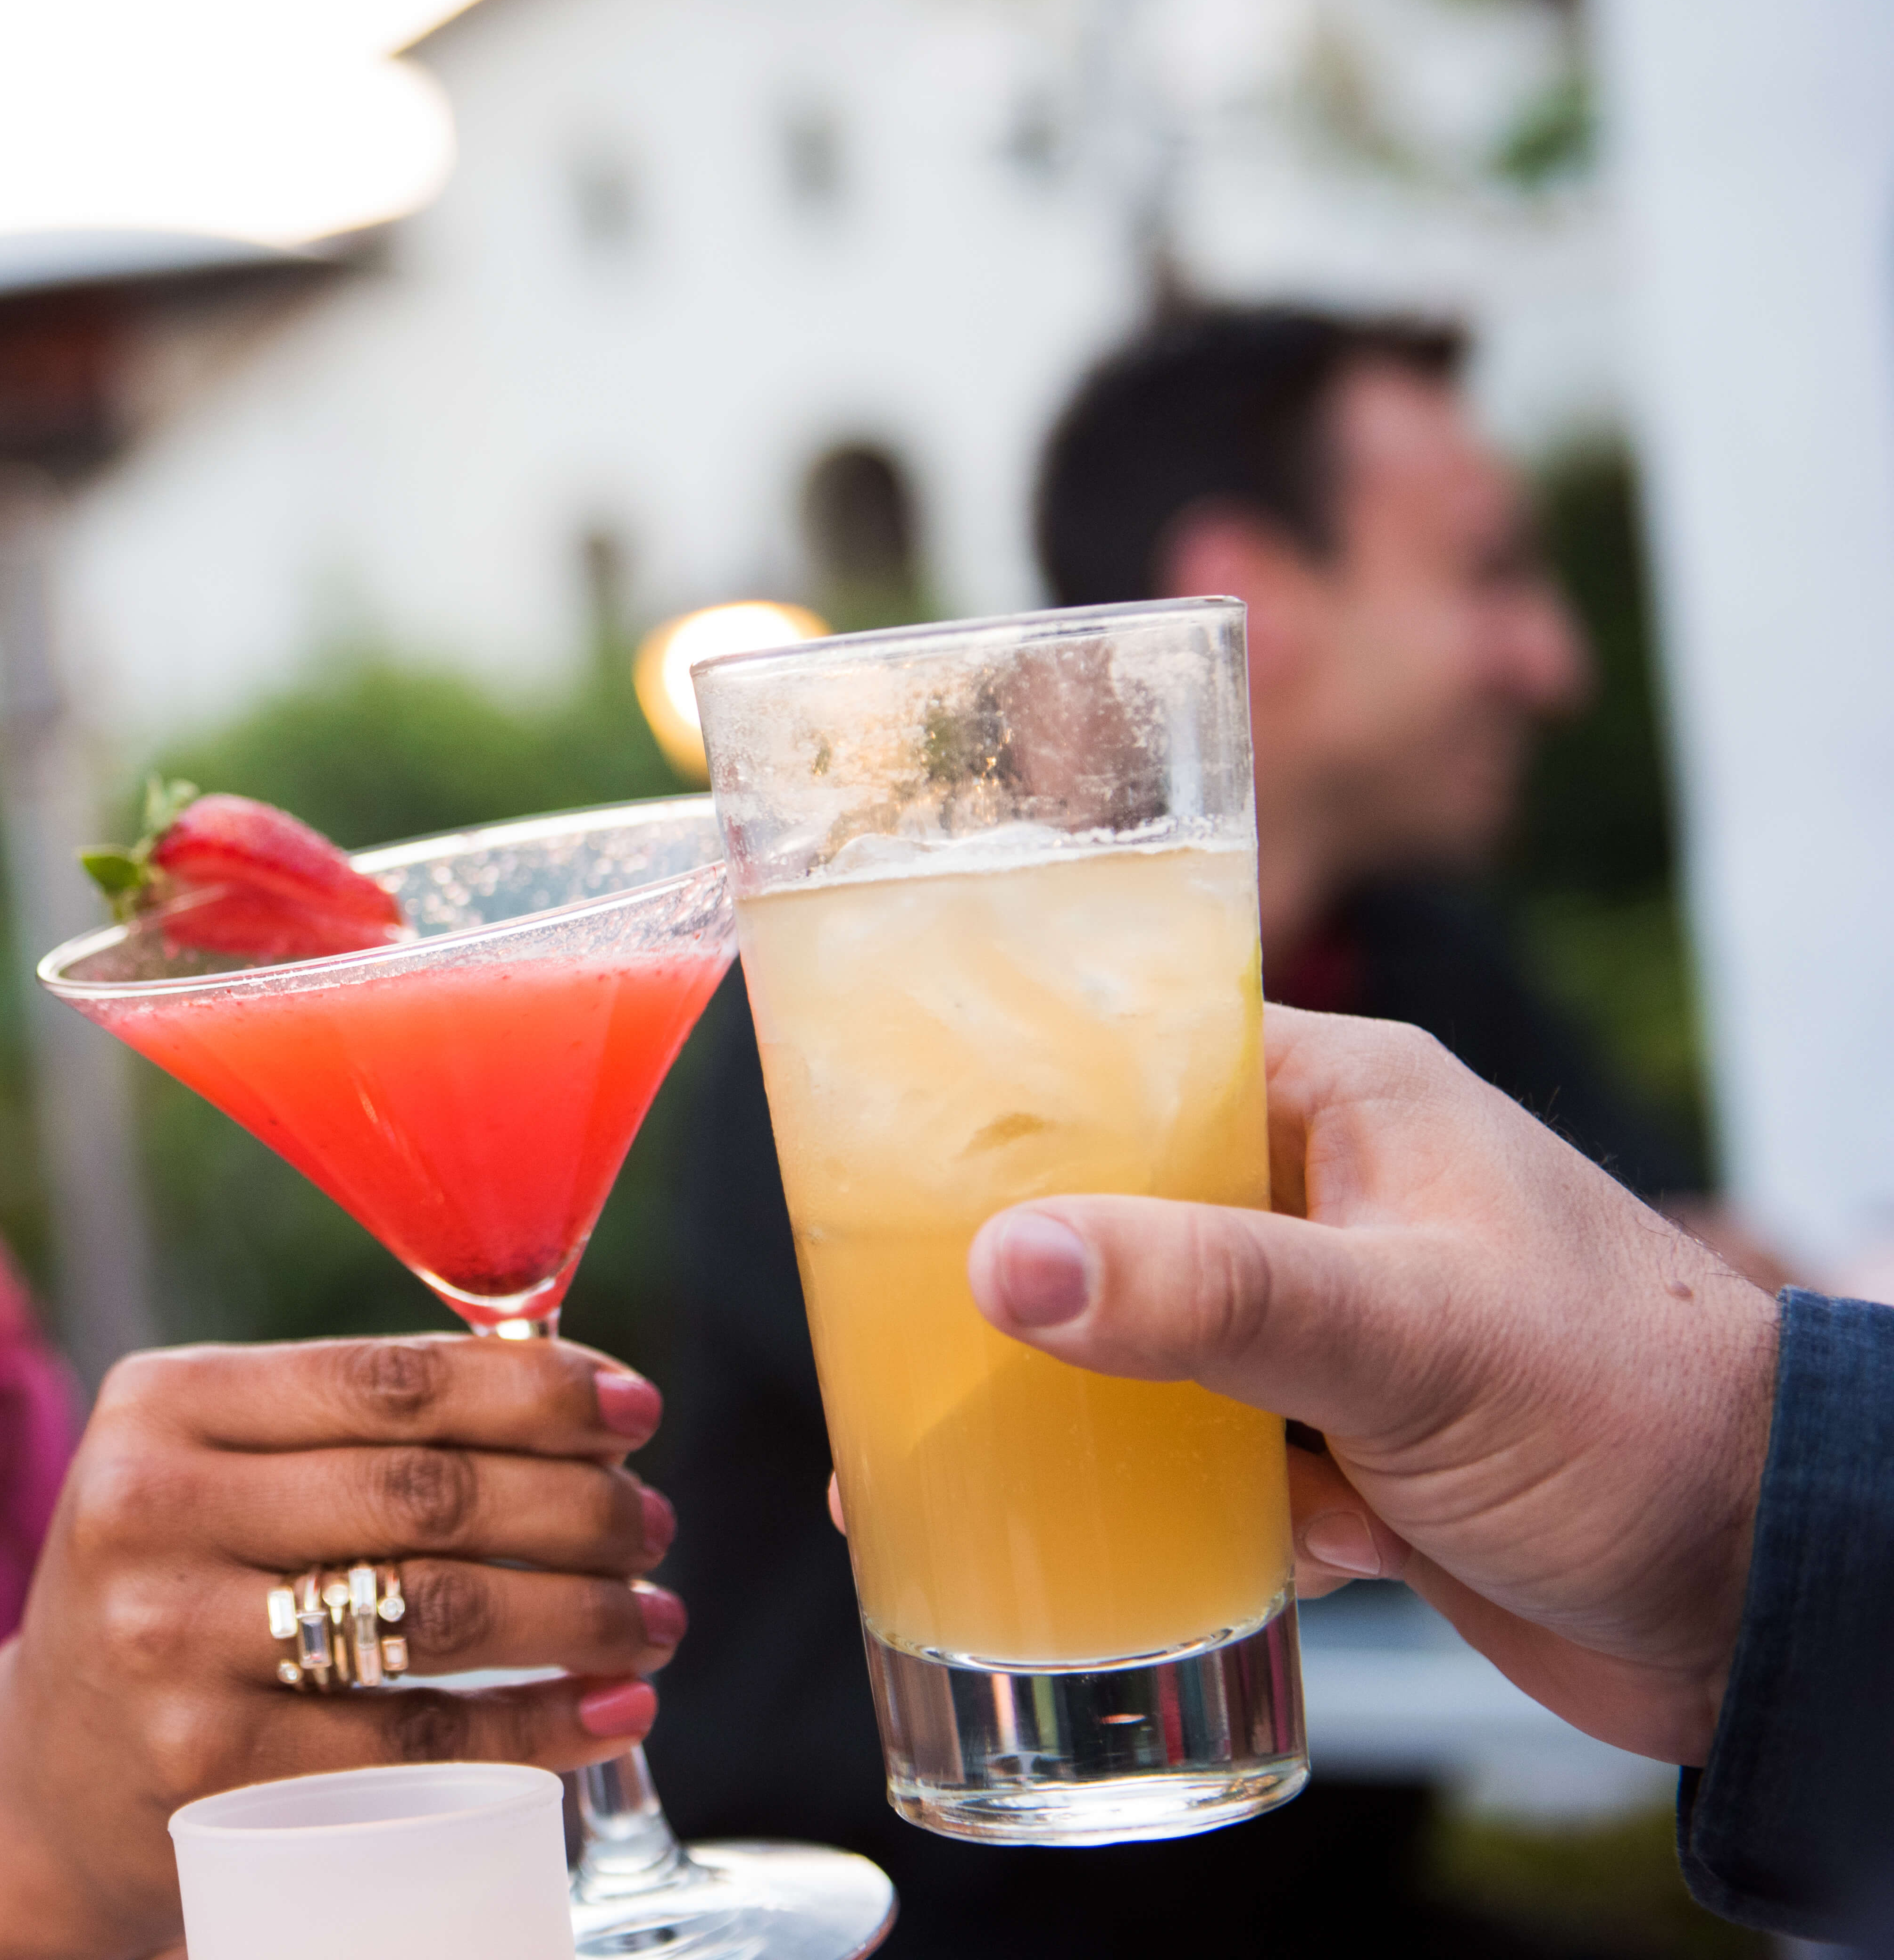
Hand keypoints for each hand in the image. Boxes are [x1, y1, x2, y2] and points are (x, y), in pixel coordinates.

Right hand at [0, 1335, 675, 1952]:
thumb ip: (354, 1428)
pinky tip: (609, 1710)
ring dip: (584, 1612)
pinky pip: (417, 1739)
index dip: (534, 1390)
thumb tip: (578, 1391)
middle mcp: (151, 1506)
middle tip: (652, 1526)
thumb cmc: (179, 1592)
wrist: (46, 1773)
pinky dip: (540, 1724)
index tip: (633, 1407)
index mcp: (163, 1402)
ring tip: (654, 1618)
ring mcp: (172, 1641)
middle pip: (429, 1491)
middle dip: (579, 1505)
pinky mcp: (207, 1767)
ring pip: (438, 1611)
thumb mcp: (215, 1471)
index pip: (390, 1381)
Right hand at [963, 1006, 1777, 1765]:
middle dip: (1024, 1281)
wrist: (1770, 1603)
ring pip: (1156, 1347)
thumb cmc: (1633, 1416)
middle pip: (1124, 1211)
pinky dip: (1179, 1510)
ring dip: (1091, 1413)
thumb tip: (1008, 1263)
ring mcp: (1342, 1327)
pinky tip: (1149, 1548)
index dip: (1014, 1094)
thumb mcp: (1409, 1334)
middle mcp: (1336, 1200)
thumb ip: (1210, 1293)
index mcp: (1351, 1108)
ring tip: (971, 1460)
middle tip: (898, 1332)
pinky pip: (1214, 1461)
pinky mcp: (1355, 1448)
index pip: (1141, 1052)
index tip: (885, 1151)